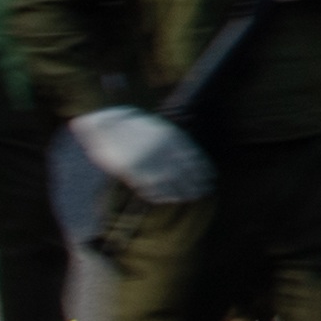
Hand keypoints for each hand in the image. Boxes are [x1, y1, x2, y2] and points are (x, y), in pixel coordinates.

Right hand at [75, 107, 214, 204]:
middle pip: (184, 173)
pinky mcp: (133, 169)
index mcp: (173, 138)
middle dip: (193, 185)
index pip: (195, 159)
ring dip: (178, 193)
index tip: (210, 179)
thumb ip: (177, 144)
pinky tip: (164, 198)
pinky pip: (149, 186)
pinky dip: (158, 194)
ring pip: (169, 183)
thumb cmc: (137, 128)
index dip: (203, 171)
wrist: (110, 122)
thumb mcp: (161, 130)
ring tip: (183, 198)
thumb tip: (192, 161)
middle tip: (200, 193)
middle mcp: (163, 150)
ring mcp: (148, 160)